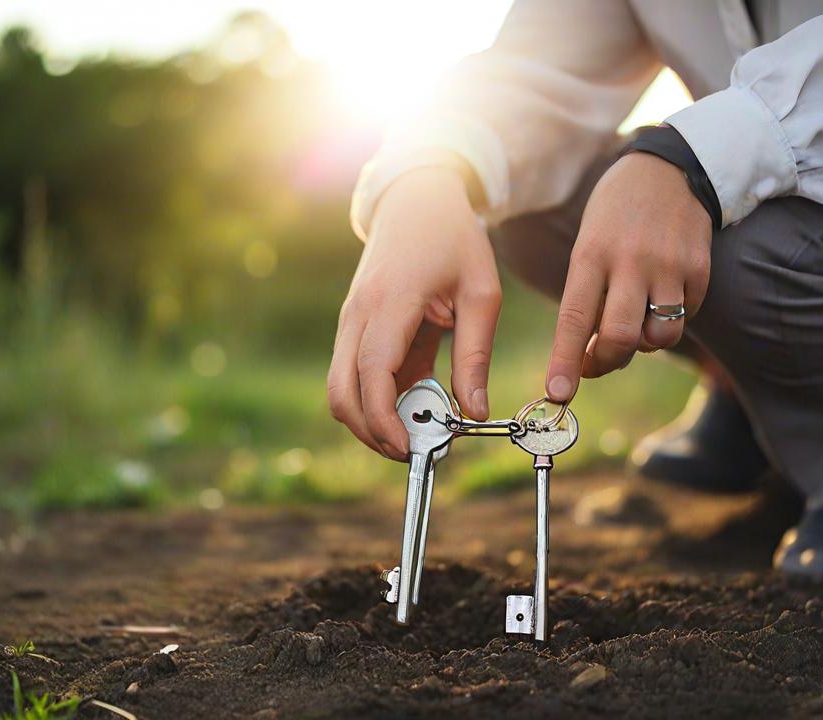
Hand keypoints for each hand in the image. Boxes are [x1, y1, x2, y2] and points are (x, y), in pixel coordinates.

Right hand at [328, 167, 500, 458]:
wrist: (415, 198)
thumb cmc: (453, 240)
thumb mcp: (481, 292)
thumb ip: (475, 355)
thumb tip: (473, 412)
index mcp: (390, 302)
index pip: (372, 374)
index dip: (384, 420)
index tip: (409, 449)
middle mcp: (357, 315)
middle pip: (342, 394)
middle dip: (372, 433)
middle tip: (416, 449)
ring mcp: (349, 321)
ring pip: (341, 389)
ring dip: (372, 418)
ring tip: (420, 427)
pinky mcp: (353, 326)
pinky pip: (354, 375)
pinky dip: (377, 398)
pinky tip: (416, 397)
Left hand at [545, 152, 711, 401]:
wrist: (671, 168)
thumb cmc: (616, 216)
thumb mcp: (589, 244)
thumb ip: (589, 296)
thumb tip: (589, 357)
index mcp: (591, 254)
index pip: (574, 318)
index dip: (565, 361)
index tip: (556, 393)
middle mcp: (630, 262)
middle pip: (620, 337)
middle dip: (606, 363)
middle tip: (596, 362)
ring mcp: (669, 266)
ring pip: (659, 337)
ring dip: (643, 344)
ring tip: (633, 321)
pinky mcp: (700, 269)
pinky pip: (685, 318)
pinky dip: (669, 320)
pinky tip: (661, 295)